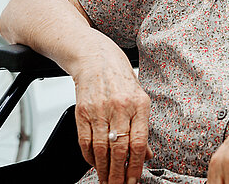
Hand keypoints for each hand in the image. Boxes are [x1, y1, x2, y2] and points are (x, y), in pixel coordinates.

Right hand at [72, 56, 152, 183]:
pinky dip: (89, 157)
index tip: (134, 181)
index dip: (136, 166)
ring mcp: (99, 110)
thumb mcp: (139, 98)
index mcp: (139, 104)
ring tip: (106, 181)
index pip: (138, 142)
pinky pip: (85, 141)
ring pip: (101, 149)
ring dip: (103, 170)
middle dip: (119, 174)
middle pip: (119, 149)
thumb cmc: (120, 77)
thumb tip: (146, 154)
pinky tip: (94, 164)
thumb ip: (142, 127)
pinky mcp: (81, 111)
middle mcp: (120, 107)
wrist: (94, 57)